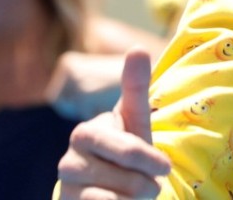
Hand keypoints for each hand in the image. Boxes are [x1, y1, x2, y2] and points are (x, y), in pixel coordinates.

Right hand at [57, 49, 170, 198]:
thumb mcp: (135, 122)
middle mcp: (69, 160)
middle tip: (153, 183)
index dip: (150, 160)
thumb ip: (135, 88)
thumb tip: (137, 48)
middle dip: (145, 181)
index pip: (128, 149)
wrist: (108, 193)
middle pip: (125, 177)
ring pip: (115, 199)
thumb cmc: (125, 154)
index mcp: (86, 133)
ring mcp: (66, 187)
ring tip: (136, 193)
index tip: (166, 168)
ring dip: (135, 198)